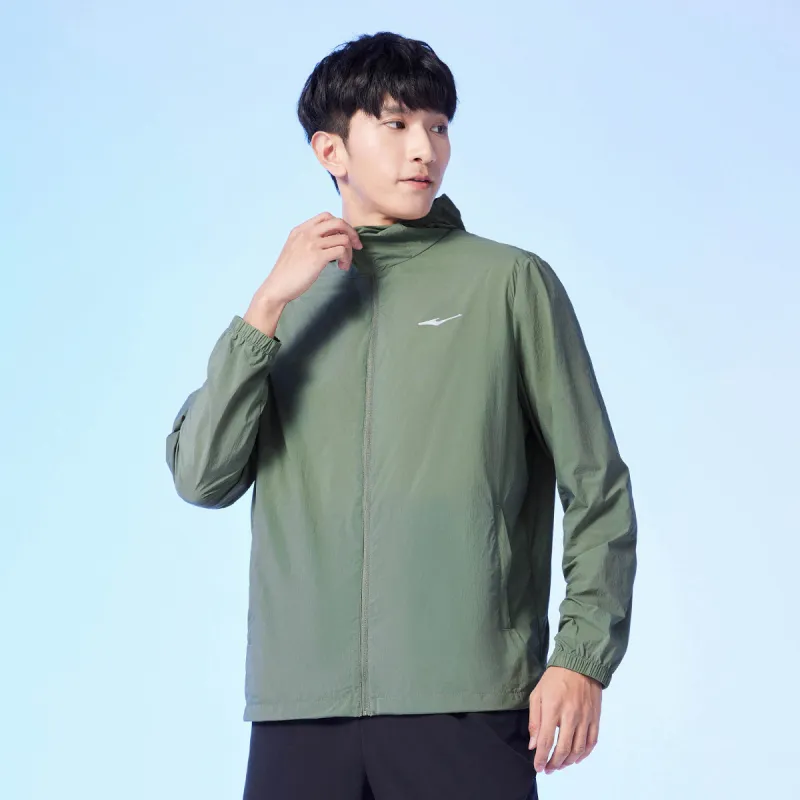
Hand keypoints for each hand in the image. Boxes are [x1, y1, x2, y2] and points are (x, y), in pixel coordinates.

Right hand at [244, 212, 362, 334]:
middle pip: (338, 222)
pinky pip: (342, 250)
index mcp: (300, 230)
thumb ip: (309, 242)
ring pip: (343, 238)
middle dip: (352, 233)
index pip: (326, 216)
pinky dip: (347, 259)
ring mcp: (312, 244)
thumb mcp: (295, 249)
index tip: (346, 238)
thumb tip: (330, 242)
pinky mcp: (317, 257)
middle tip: (357, 247)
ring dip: (350, 251)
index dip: (340, 226)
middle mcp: (307, 233)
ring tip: (345, 263)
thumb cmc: (287, 273)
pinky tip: (342, 267)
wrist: (277, 287)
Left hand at [527, 666, 601, 773]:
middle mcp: (570, 716)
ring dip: (569, 762)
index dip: (541, 758)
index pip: (547, 741)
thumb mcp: (537, 694)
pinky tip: (576, 758)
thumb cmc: (554, 678)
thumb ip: (535, 720)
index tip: (538, 767)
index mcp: (553, 709)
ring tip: (560, 765)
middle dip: (554, 764)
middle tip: (548, 769)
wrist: (580, 664)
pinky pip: (592, 742)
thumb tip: (534, 745)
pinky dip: (584, 754)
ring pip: (578, 749)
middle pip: (564, 749)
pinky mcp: (595, 718)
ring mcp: (585, 718)